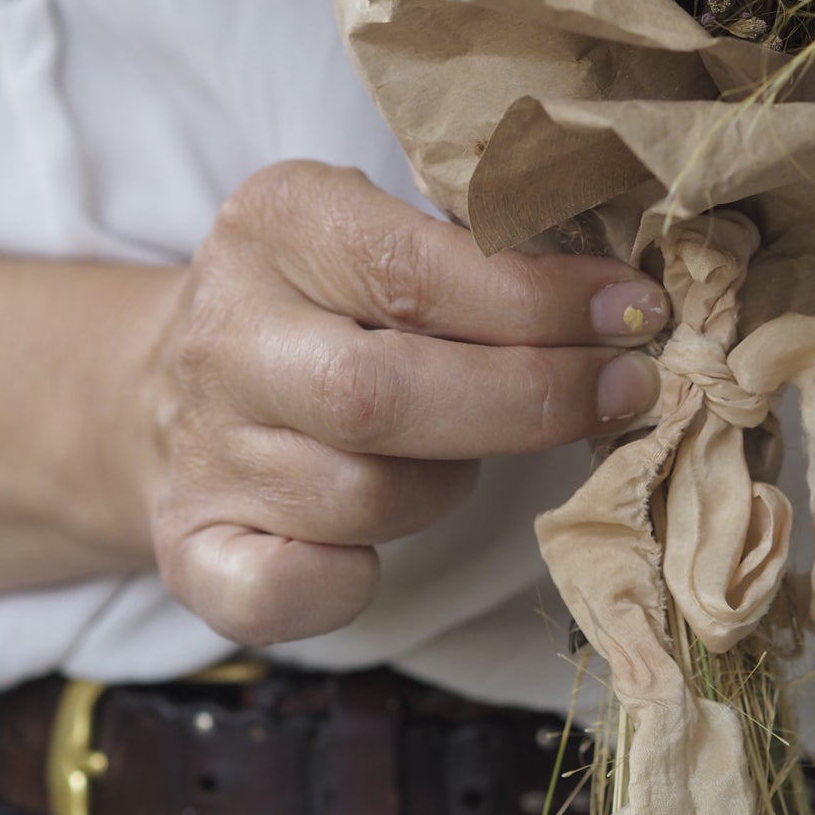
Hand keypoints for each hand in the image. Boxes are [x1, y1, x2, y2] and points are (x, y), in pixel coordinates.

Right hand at [131, 162, 665, 645]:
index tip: (634, 311)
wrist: (179, 378)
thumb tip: (622, 296)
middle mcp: (225, 335)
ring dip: (450, 483)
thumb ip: (482, 248)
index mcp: (278, 223)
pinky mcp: (187, 546)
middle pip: (381, 393)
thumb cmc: (334, 299)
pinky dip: (352, 581)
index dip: (538, 300)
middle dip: (529, 399)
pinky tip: (380, 542)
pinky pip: (285, 591)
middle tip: (623, 390)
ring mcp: (200, 447)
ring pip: (362, 495)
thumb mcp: (388, 226)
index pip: (412, 269)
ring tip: (467, 447)